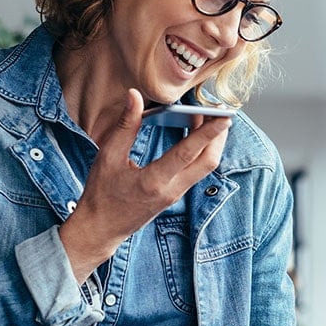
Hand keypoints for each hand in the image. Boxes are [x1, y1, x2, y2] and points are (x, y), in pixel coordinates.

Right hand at [59, 88, 230, 279]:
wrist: (101, 229)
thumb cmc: (101, 193)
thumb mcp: (108, 156)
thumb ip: (125, 126)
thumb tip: (134, 96)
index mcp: (154, 181)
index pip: (187, 154)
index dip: (207, 133)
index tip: (224, 117)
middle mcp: (171, 190)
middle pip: (208, 162)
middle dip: (219, 136)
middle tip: (221, 111)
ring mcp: (176, 194)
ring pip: (205, 167)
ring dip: (212, 142)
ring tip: (209, 117)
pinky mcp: (176, 194)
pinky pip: (196, 170)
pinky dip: (201, 150)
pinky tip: (195, 133)